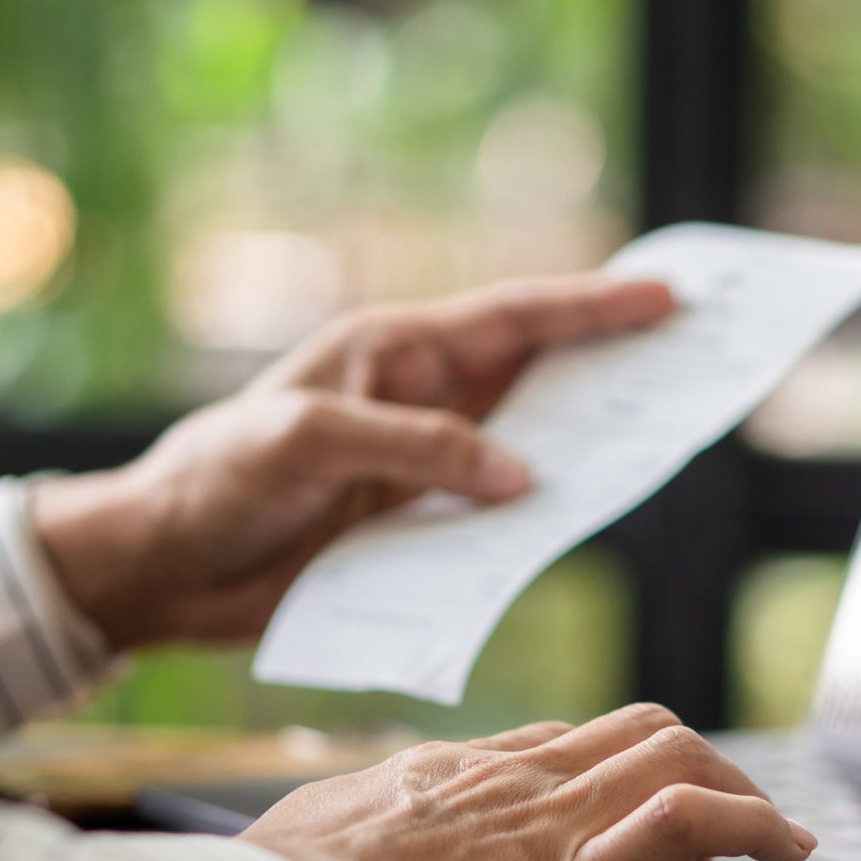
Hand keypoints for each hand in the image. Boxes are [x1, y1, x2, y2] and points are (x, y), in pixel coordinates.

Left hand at [31, 275, 675, 648]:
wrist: (162, 565)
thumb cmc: (216, 479)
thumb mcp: (308, 445)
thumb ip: (415, 449)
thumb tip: (518, 477)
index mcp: (393, 353)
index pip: (512, 321)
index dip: (592, 308)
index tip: (665, 296)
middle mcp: (419, 402)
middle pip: (539, 376)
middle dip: (615, 364)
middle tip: (698, 356)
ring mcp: (422, 467)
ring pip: (529, 448)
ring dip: (589, 445)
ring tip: (664, 441)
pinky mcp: (414, 529)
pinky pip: (497, 521)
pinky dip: (544, 520)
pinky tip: (588, 522)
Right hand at [238, 704, 816, 860]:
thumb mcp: (313, 841)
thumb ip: (349, 837)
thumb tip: (335, 852)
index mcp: (450, 774)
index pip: (560, 746)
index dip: (613, 772)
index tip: (633, 807)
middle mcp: (512, 779)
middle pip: (634, 731)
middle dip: (696, 763)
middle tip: (728, 816)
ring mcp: (549, 821)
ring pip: (674, 755)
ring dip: (740, 789)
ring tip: (777, 835)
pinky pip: (686, 820)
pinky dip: (751, 824)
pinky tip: (785, 848)